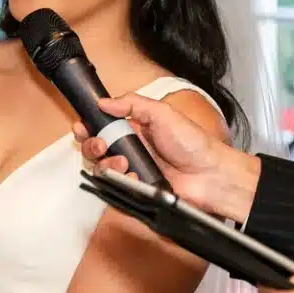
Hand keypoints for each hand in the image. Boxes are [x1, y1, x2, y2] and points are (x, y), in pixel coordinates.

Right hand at [71, 93, 260, 222]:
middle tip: (101, 146)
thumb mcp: (163, 113)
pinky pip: (116, 189)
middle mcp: (131, 148)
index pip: (102, 125)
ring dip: (106, 165)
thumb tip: (104, 102)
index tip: (82, 127)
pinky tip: (133, 177)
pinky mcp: (136, 190)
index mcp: (135, 127)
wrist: (210, 175)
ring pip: (101, 169)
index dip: (88, 126)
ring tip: (123, 163)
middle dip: (91, 146)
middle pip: (95, 148)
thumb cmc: (193, 143)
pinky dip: (119, 183)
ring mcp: (132, 170)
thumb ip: (132, 104)